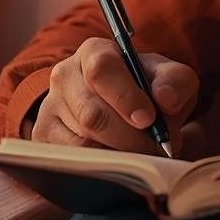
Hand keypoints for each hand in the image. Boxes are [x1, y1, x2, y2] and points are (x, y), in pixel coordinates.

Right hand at [29, 37, 204, 155]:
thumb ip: (175, 81)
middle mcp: (65, 75)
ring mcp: (50, 107)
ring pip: (81, 142)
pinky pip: (70, 160)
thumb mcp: (168, 77)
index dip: (125, 97)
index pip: (102, 70)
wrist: (121, 104)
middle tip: (154, 149)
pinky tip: (119, 164)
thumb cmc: (145, 88)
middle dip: (129, 138)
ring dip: (117, 155)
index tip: (148, 120)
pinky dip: (100, 167)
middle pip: (92, 114)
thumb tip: (166, 99)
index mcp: (94, 52)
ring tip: (141, 156)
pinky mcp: (44, 136)